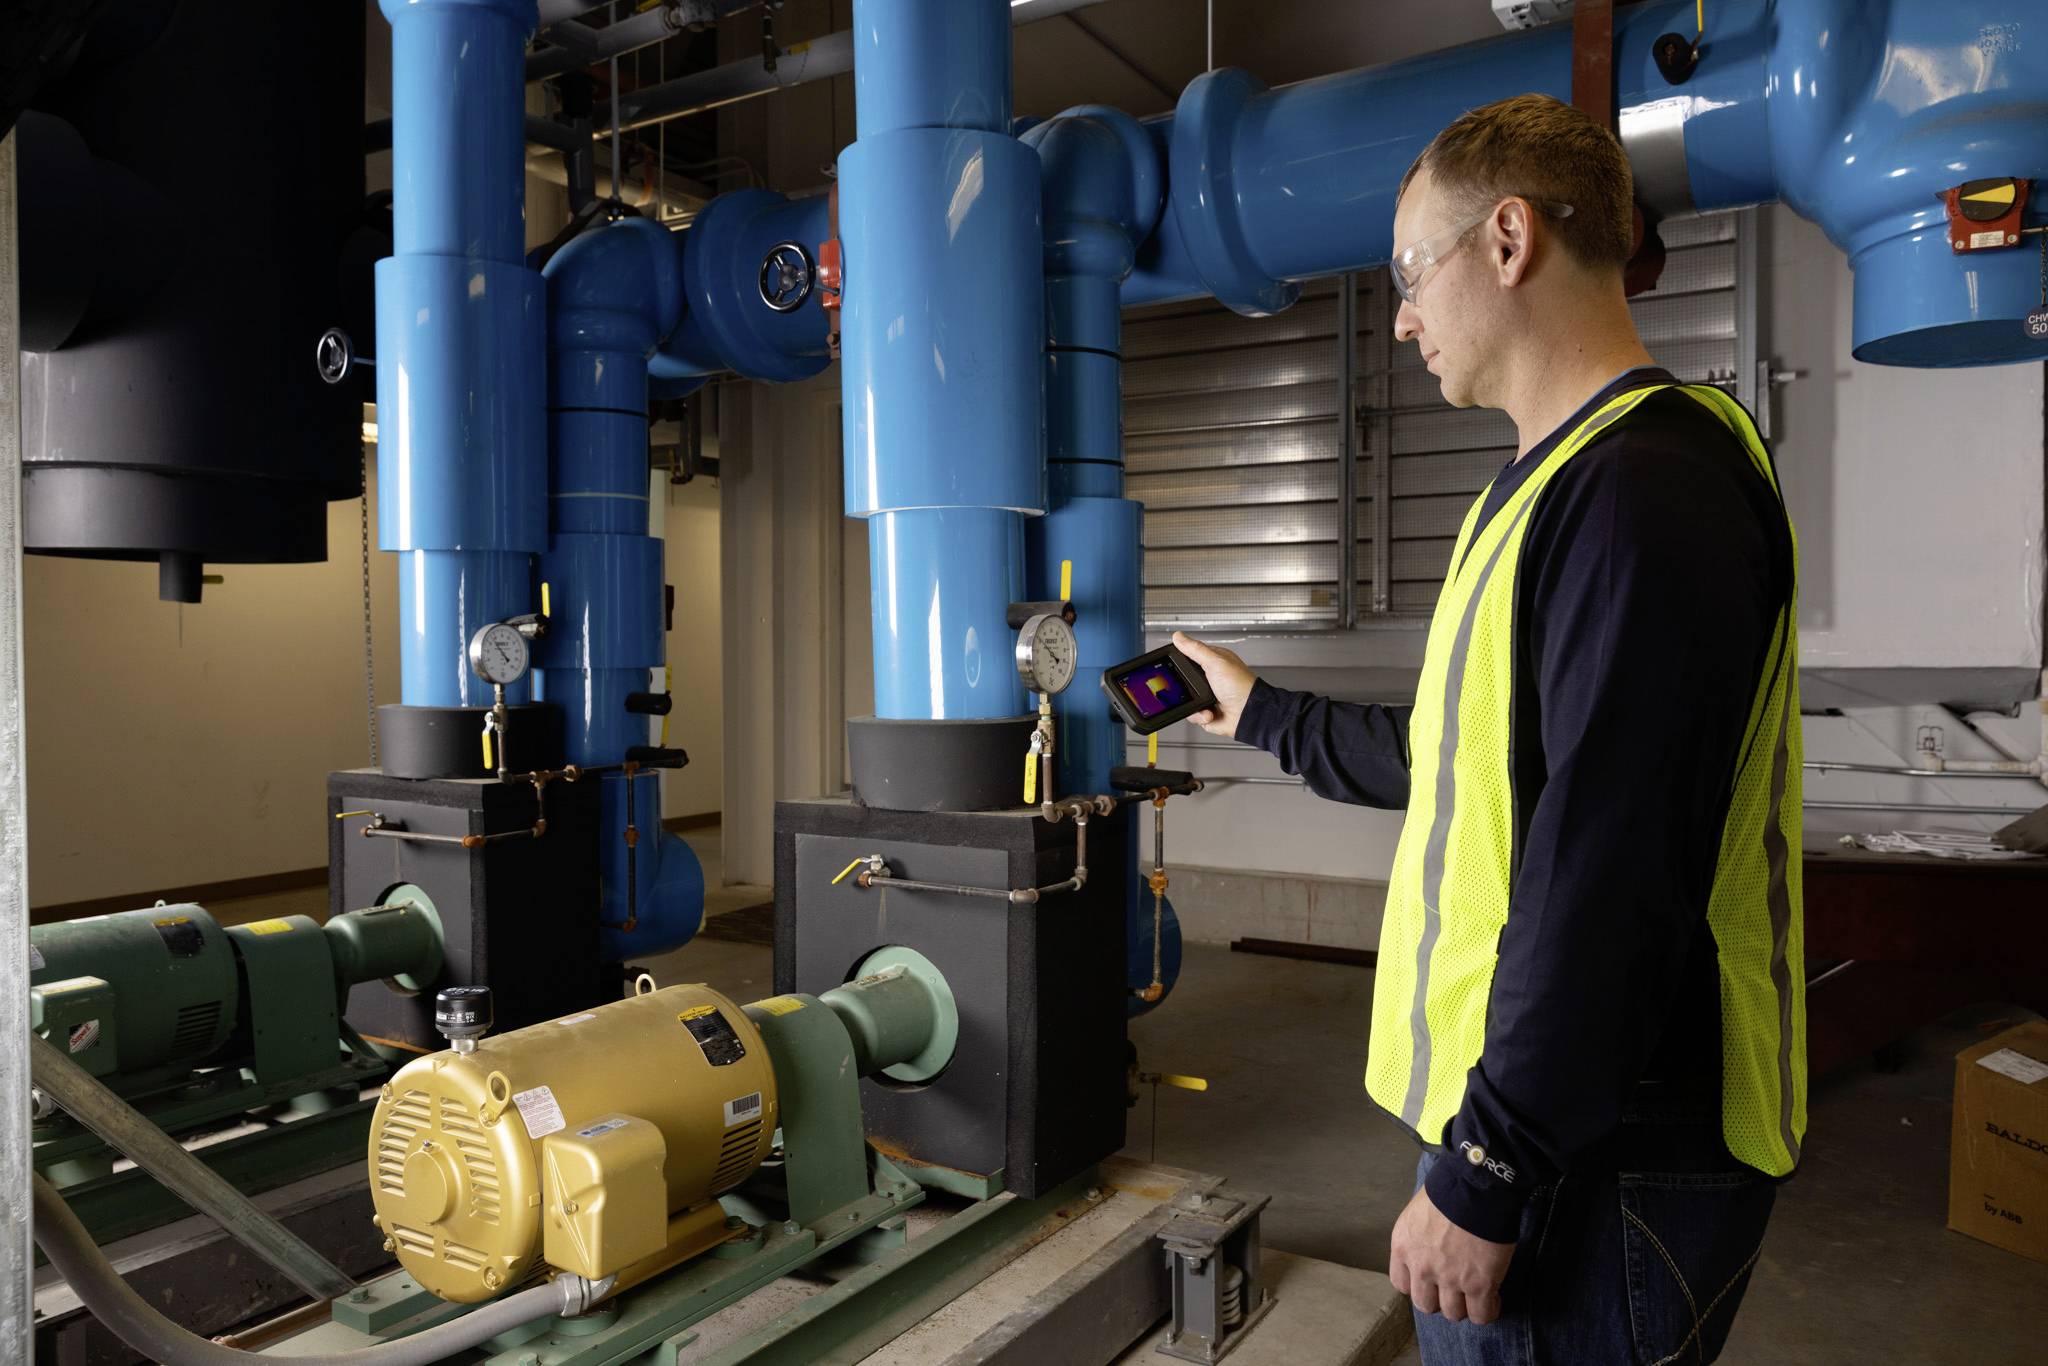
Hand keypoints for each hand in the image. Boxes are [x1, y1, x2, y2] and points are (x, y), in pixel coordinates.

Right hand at [1171, 632, 1256, 738]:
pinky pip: (1192, 714)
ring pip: (1185, 698)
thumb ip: (1195, 649)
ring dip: (1193, 704)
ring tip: (1205, 703)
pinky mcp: (1206, 711)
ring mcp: (1208, 696)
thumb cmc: (1240, 686)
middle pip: (1184, 680)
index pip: (1190, 657)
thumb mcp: (1215, 662)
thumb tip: (1178, 637)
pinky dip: (1199, 715)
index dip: (1180, 660)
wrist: (1248, 714)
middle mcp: (1210, 679)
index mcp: (1213, 662)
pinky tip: (1209, 712)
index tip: (1173, 665)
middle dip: (1184, 687)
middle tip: (1191, 688)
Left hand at [1387, 1183, 1514, 1324]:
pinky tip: (1493, 1297)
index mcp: (1404, 1247)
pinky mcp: (1479, 1285)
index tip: (1431, 1280)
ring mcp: (1450, 1279)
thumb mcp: (1418, 1212)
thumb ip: (1419, 1236)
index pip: (1401, 1284)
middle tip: (1455, 1288)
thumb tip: (1430, 1243)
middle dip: (1440, 1299)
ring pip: (1453, 1313)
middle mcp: (1422, 1268)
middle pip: (1425, 1305)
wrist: (1476, 1187)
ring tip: (1476, 1293)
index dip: (1418, 1284)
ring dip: (1465, 1306)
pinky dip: (1488, 1310)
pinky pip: (1481, 1315)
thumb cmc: (1450, 1189)